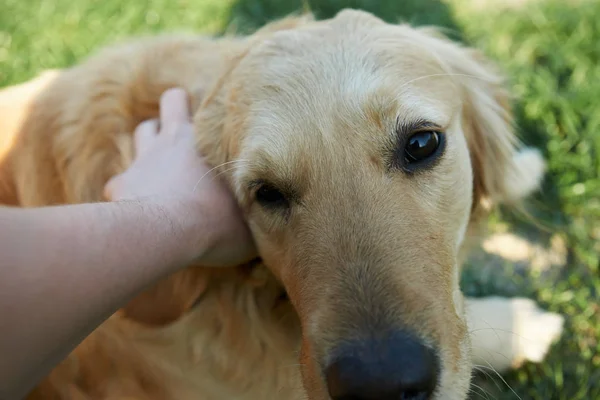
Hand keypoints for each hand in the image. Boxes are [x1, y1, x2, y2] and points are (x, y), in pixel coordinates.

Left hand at [104, 88, 256, 266]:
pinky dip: (128, 190)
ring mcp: (144, 159)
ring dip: (152, 142)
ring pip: (144, 131)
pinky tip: (139, 208)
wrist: (171, 234)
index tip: (220, 132)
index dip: (212, 117)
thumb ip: (255, 207)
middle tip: (187, 134)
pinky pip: (120, 180)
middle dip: (176, 111)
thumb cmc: (217, 223)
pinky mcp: (120, 184)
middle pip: (171, 101)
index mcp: (205, 141)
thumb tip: (272, 216)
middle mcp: (173, 140)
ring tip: (165, 165)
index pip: (211, 108)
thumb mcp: (249, 217)